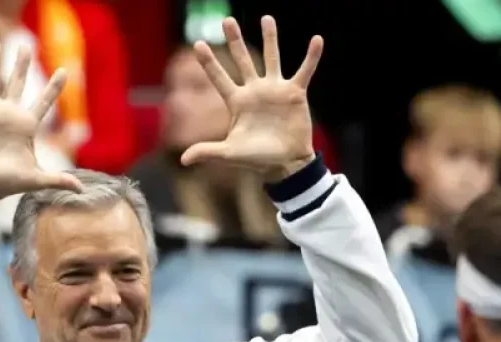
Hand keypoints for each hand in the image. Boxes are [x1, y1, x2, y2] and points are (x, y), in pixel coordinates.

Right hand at [0, 41, 81, 206]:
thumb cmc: (7, 183)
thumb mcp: (36, 179)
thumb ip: (58, 179)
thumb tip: (80, 190)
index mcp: (27, 126)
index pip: (44, 101)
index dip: (54, 87)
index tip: (65, 71)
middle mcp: (10, 115)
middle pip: (18, 84)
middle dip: (21, 65)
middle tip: (25, 46)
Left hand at [180, 16, 323, 181]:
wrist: (286, 164)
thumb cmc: (257, 159)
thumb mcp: (230, 153)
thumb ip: (208, 151)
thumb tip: (183, 159)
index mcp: (237, 102)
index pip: (219, 78)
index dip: (209, 62)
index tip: (198, 44)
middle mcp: (255, 92)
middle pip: (242, 60)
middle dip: (234, 41)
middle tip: (227, 20)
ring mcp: (275, 90)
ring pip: (272, 58)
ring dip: (270, 39)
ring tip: (266, 18)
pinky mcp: (295, 94)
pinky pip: (304, 71)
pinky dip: (311, 57)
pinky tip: (317, 39)